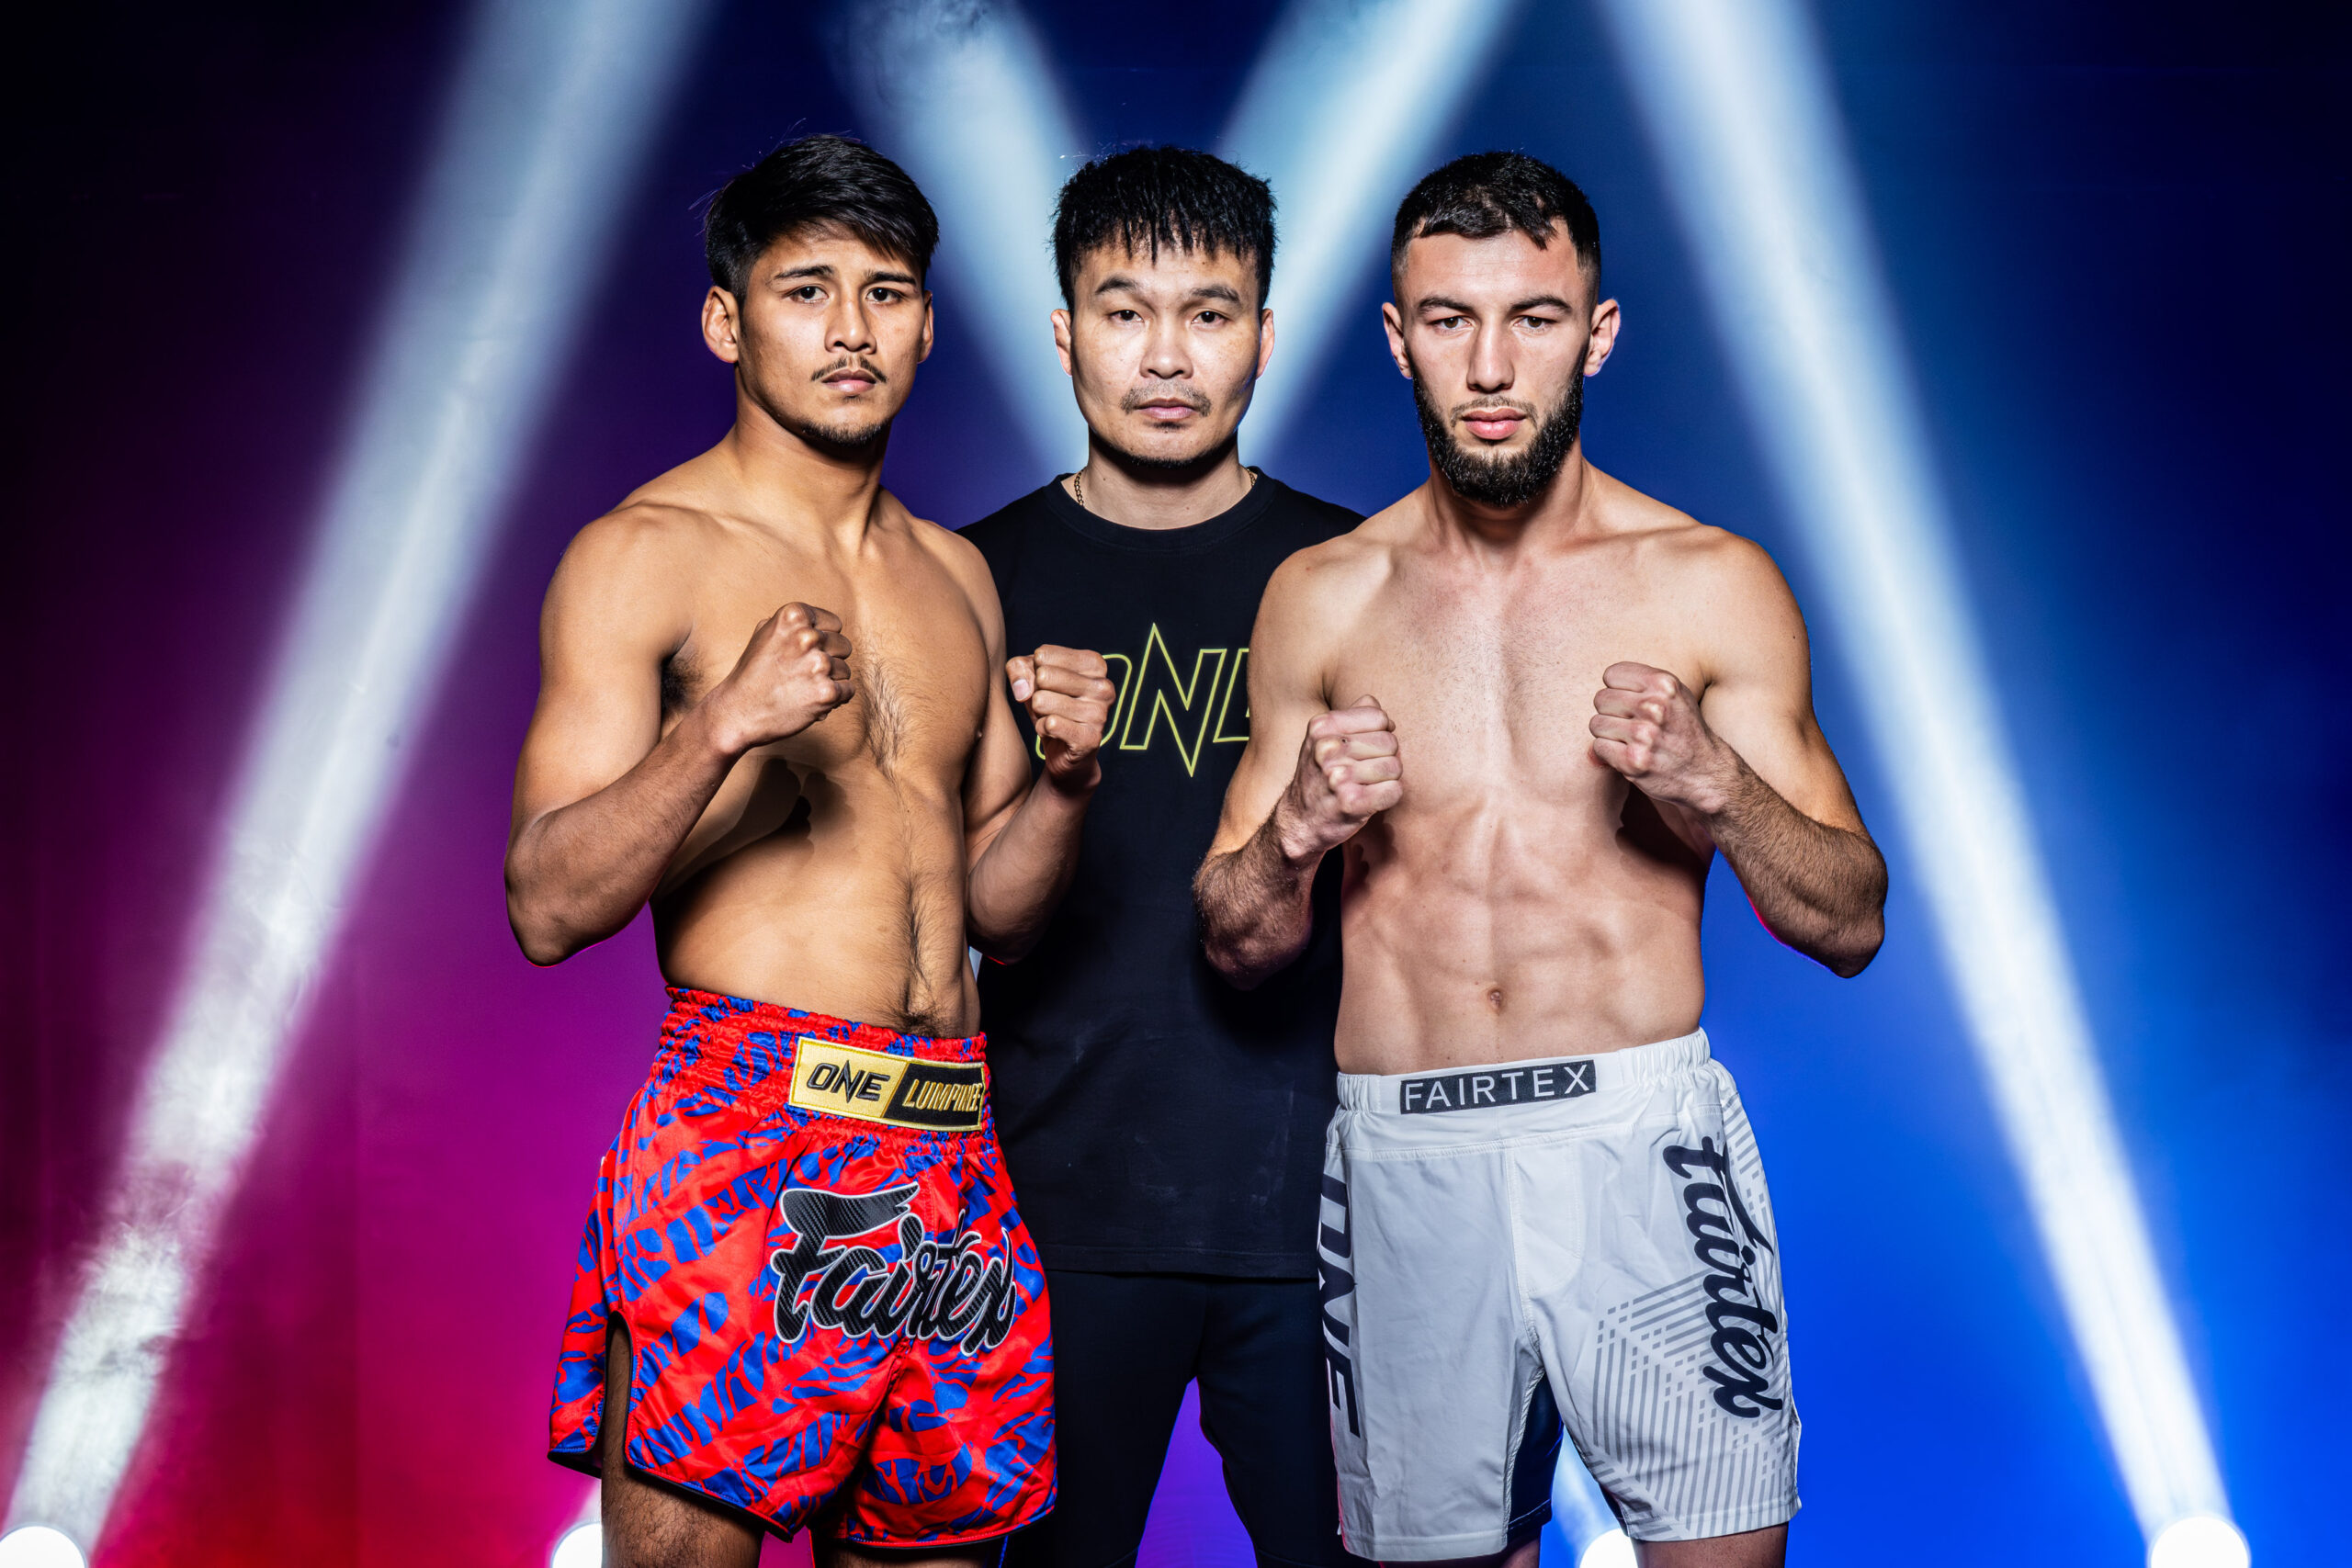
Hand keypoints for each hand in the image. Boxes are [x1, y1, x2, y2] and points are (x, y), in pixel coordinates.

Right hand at [705, 603, 853, 751]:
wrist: (738, 712)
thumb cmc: (752, 673)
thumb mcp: (765, 634)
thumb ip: (794, 625)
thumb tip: (820, 623)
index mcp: (794, 615)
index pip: (834, 624)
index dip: (822, 641)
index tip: (802, 654)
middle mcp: (808, 636)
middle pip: (843, 646)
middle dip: (828, 660)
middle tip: (802, 674)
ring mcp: (819, 664)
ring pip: (845, 670)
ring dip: (830, 681)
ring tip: (802, 688)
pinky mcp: (826, 692)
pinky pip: (848, 691)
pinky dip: (834, 698)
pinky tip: (811, 700)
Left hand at [1008, 645, 1115, 789]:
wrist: (1063, 751)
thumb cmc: (1049, 706)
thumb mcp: (1031, 678)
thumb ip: (1019, 668)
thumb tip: (1023, 690)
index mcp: (1095, 664)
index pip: (1043, 655)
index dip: (1035, 672)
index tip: (1049, 685)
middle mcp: (1103, 686)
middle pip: (1043, 676)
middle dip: (1037, 693)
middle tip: (1050, 705)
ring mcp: (1100, 713)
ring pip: (1043, 700)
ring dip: (1039, 713)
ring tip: (1052, 718)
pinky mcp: (1090, 738)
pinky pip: (1049, 724)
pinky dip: (1042, 729)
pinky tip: (1053, 732)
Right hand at [1274, 696, 1402, 862]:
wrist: (1298, 822)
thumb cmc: (1319, 777)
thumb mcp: (1323, 739)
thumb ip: (1352, 716)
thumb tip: (1379, 707)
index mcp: (1322, 727)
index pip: (1379, 716)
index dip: (1381, 733)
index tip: (1367, 748)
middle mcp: (1327, 748)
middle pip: (1390, 742)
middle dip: (1385, 758)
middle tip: (1365, 772)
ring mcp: (1338, 776)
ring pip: (1395, 767)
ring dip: (1387, 779)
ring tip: (1365, 785)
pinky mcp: (1351, 802)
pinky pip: (1394, 791)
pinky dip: (1388, 797)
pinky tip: (1369, 800)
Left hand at [1588, 661, 1734, 812]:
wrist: (1706, 773)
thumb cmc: (1685, 730)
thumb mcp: (1676, 695)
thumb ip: (1645, 682)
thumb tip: (1606, 680)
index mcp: (1664, 684)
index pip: (1611, 674)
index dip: (1618, 689)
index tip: (1630, 702)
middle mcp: (1654, 707)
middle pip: (1601, 699)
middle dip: (1611, 712)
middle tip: (1630, 724)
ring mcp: (1643, 735)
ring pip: (1596, 723)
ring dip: (1608, 734)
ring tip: (1630, 740)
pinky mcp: (1633, 761)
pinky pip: (1598, 747)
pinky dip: (1608, 753)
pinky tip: (1627, 754)